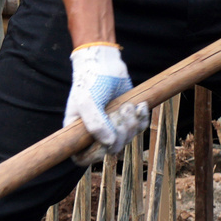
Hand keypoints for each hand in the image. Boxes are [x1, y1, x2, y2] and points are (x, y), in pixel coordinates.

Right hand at [64, 44, 148, 162]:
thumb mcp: (87, 100)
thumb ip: (95, 123)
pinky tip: (141, 105)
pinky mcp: (127, 119)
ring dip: (132, 123)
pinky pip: (139, 129)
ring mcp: (112, 126)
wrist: (105, 62)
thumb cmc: (91, 80)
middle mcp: (94, 132)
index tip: (104, 143)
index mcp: (78, 131)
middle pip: (110, 149)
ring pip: (126, 139)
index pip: (81, 157)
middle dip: (120, 133)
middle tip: (122, 112)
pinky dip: (143, 118)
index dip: (93, 156)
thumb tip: (109, 143)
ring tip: (129, 105)